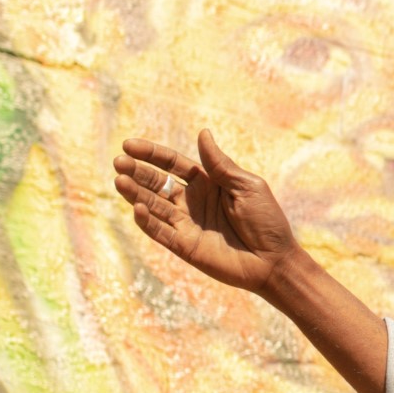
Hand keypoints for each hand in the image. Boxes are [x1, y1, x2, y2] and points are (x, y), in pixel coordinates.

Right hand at [112, 129, 301, 294]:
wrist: (275, 260)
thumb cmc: (267, 220)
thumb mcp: (247, 186)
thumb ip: (221, 164)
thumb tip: (203, 132)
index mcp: (208, 183)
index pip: (172, 164)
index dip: (151, 154)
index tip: (128, 145)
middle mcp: (192, 201)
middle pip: (158, 183)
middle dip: (137, 172)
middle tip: (119, 162)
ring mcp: (186, 224)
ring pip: (154, 205)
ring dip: (135, 193)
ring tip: (120, 180)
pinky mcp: (184, 246)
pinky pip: (160, 232)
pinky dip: (148, 221)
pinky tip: (138, 208)